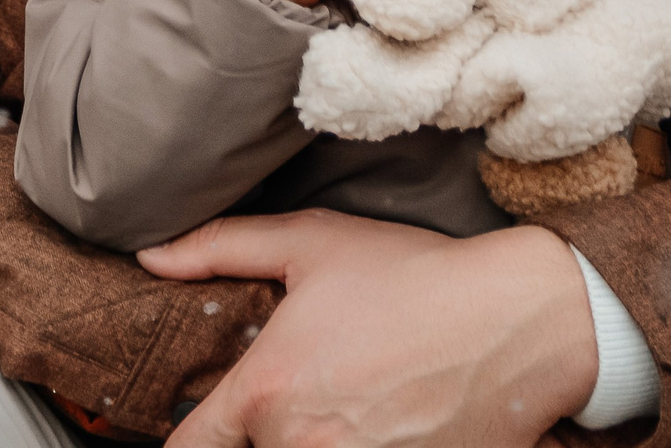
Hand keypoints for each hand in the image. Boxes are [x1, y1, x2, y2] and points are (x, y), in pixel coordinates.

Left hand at [138, 210, 595, 446]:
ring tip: (342, 405)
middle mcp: (302, 446)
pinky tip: (377, 423)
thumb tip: (153, 258)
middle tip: (299, 391)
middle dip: (259, 432)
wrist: (516, 322)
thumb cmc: (415, 277)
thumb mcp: (310, 242)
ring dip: (308, 439)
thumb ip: (221, 248)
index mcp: (266, 392)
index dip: (190, 436)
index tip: (206, 422)